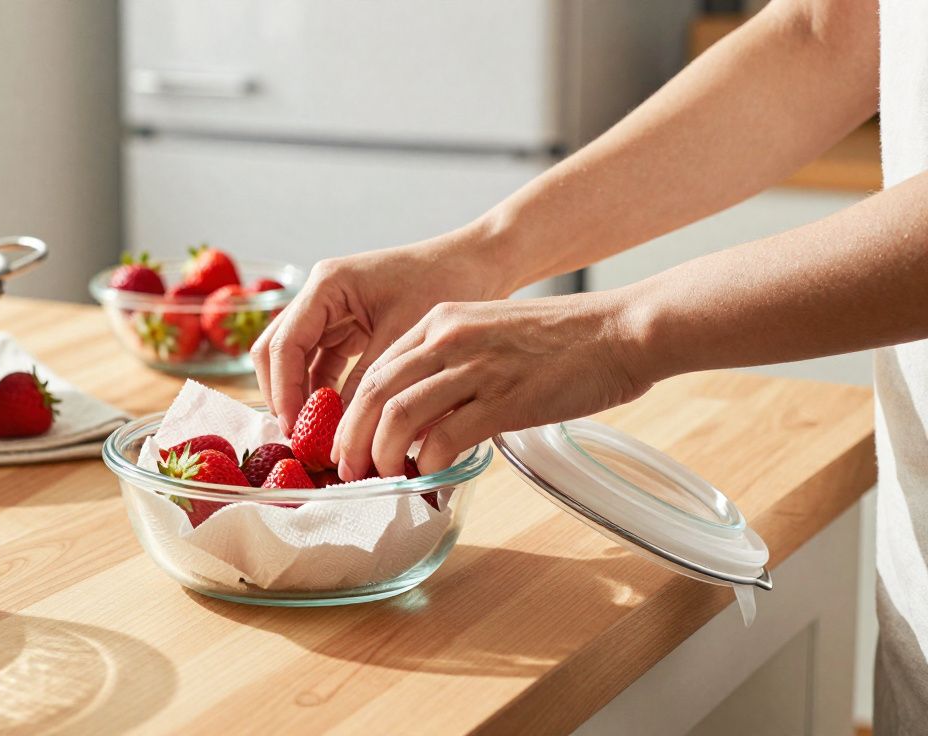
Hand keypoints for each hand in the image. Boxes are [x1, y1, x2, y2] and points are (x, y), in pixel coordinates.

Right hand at [251, 224, 510, 435]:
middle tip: (298, 437)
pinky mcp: (345, 327)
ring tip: (314, 437)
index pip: (285, 343)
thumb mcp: (403, 337)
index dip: (284, 390)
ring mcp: (330, 311)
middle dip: (282, 394)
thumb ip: (367, 382)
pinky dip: (322, 392)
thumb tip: (342, 432)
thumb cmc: (444, 282)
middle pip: (276, 350)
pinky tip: (334, 422)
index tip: (293, 428)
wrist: (475, 263)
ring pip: (294, 360)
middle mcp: (319, 295)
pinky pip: (320, 364)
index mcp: (327, 285)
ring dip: (300, 397)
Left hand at [332, 292, 651, 479]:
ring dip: (381, 457)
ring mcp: (474, 367)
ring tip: (383, 480)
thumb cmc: (565, 340)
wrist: (622, 331)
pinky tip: (433, 483)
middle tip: (348, 471)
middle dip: (351, 439)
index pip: (376, 368)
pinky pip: (444, 440)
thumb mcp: (491, 335)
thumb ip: (453, 369)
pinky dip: (429, 468)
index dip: (352, 412)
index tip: (348, 442)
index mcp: (441, 321)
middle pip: (373, 393)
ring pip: (397, 417)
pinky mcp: (503, 399)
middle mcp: (448, 338)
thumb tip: (426, 421)